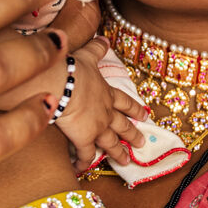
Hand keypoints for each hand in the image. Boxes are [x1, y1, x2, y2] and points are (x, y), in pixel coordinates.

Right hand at [57, 39, 148, 170]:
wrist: (62, 83)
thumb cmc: (72, 68)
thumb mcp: (87, 55)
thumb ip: (96, 48)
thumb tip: (103, 37)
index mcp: (107, 93)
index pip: (125, 102)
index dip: (135, 109)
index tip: (145, 114)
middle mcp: (106, 112)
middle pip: (123, 126)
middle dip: (132, 134)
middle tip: (142, 143)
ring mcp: (97, 127)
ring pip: (111, 143)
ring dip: (118, 152)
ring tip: (125, 161)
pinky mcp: (83, 139)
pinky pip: (85, 154)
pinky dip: (83, 162)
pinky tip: (81, 170)